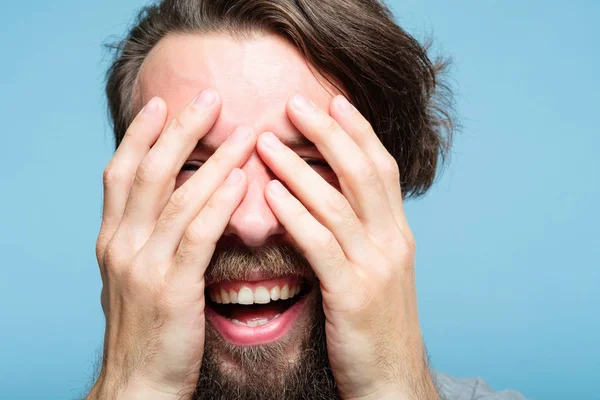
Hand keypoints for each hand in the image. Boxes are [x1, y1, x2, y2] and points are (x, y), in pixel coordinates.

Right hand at [89, 89, 255, 398]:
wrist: (138, 385)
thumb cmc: (147, 328)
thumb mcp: (137, 276)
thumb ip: (149, 238)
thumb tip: (171, 207)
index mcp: (112, 239)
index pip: (122, 173)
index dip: (141, 135)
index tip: (162, 103)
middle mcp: (121, 244)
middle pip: (149, 172)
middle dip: (179, 131)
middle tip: (209, 97)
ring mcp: (143, 266)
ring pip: (178, 198)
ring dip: (212, 160)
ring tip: (242, 131)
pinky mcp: (171, 289)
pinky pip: (196, 236)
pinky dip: (217, 203)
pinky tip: (238, 181)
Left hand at [256, 94, 438, 398]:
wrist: (390, 380)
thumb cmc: (374, 324)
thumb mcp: (375, 271)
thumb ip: (360, 233)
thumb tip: (329, 200)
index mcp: (398, 234)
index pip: (381, 168)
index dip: (359, 131)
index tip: (334, 100)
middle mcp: (393, 242)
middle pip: (363, 173)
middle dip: (330, 134)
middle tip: (295, 104)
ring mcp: (376, 268)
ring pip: (337, 204)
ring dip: (299, 168)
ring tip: (265, 142)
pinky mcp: (354, 295)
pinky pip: (321, 245)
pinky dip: (296, 215)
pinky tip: (270, 194)